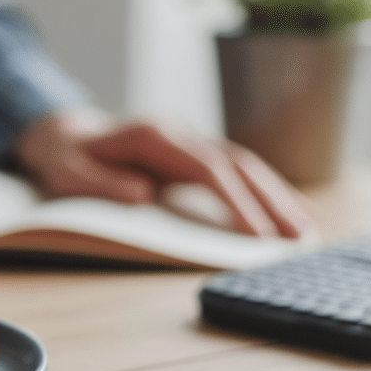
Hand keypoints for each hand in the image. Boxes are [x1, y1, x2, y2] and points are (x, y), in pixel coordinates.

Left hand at [13, 107, 316, 238]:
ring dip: (277, 196)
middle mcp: (178, 132)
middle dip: (271, 201)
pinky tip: (290, 213)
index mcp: (153, 135)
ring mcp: (190, 139)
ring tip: (307, 231)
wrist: (63, 135)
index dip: (235, 202)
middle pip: (236, 163)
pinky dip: (265, 191)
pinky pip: (237, 170)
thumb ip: (100, 182)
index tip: (257, 235)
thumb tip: (142, 195)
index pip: (207, 169)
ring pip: (244, 164)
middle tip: (300, 238)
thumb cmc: (64, 159)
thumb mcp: (66, 171)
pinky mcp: (194, 152)